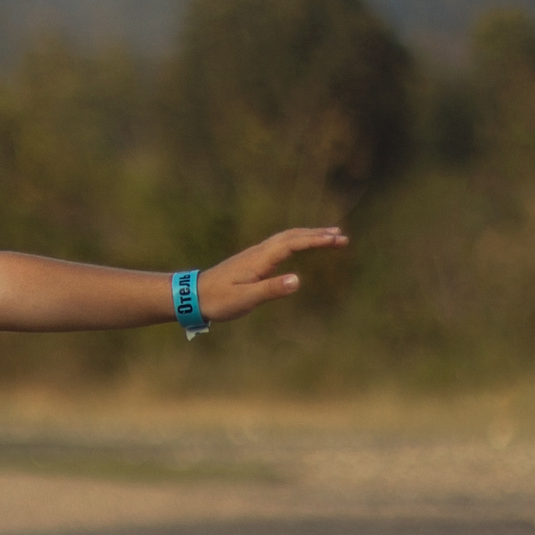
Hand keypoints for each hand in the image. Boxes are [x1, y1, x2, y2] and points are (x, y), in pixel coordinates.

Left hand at [200, 227, 348, 322]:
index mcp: (259, 259)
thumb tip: (297, 280)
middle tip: (342, 236)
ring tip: (329, 236)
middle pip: (292, 236)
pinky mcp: (251, 261)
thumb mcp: (245, 299)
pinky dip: (296, 241)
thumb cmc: (218, 299)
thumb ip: (271, 289)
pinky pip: (279, 245)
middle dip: (317, 235)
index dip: (316, 240)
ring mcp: (254, 255)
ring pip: (285, 238)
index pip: (293, 243)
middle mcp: (258, 252)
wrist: (192, 295)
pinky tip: (301, 246)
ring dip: (308, 235)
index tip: (337, 239)